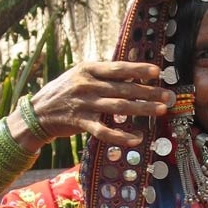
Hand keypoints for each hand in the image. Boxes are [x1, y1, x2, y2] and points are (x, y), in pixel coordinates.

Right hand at [9, 61, 174, 150]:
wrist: (39, 112)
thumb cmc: (66, 91)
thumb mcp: (81, 74)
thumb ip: (103, 73)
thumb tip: (130, 68)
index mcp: (89, 69)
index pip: (118, 68)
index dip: (138, 69)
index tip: (157, 72)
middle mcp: (88, 85)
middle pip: (124, 88)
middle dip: (148, 92)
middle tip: (168, 96)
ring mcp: (85, 104)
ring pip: (119, 107)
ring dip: (142, 109)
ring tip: (160, 110)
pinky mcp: (81, 123)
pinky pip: (104, 131)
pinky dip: (120, 136)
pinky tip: (135, 139)